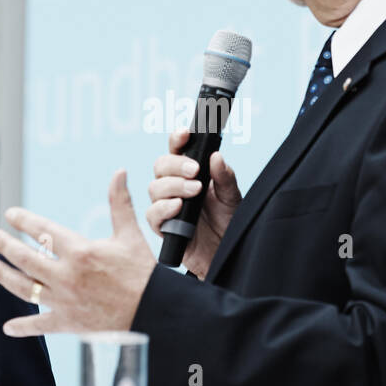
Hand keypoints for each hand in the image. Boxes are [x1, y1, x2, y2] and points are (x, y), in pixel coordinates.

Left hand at [0, 169, 156, 335]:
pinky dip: (22, 327)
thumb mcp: (130, 235)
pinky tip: (7, 327)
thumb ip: (119, 203)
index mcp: (80, 251)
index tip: (10, 214)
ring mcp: (64, 301)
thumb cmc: (143, 273)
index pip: (43, 231)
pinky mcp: (68, 323)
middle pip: (25, 258)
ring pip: (23, 287)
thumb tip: (120, 171)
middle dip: (5, 245)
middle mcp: (67, 276)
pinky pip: (39, 325)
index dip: (23, 221)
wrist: (153, 314)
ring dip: (2, 275)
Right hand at [145, 126, 240, 279]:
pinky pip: (152, 214)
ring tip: (195, 190)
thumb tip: (216, 156)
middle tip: (195, 170)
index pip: (176, 149)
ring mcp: (166, 205)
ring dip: (174, 186)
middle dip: (176, 165)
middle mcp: (174, 186)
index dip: (177, 139)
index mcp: (189, 172)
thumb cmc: (227, 221)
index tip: (185, 133)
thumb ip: (225, 177)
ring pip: (155, 187)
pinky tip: (179, 206)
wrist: (226, 252)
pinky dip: (164, 208)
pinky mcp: (162, 227)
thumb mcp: (232, 197)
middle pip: (161, 166)